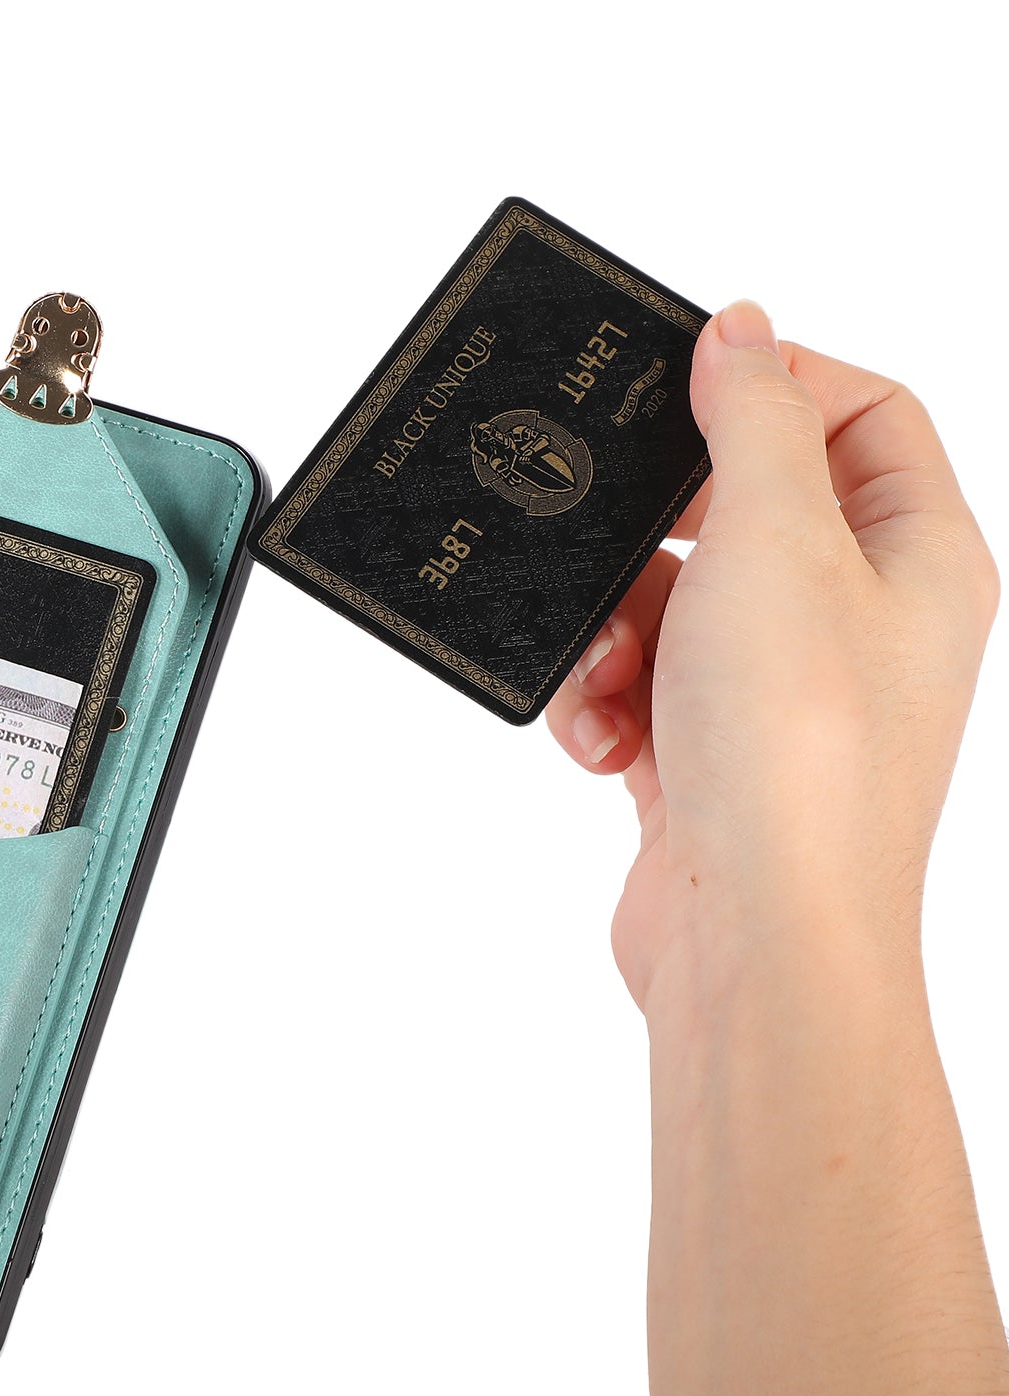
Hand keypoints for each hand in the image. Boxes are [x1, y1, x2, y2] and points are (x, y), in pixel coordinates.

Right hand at [546, 304, 1008, 1395]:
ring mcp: (783, 693)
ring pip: (675, 603)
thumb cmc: (797, 761)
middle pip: (750, 510)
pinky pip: (640, 685)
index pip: (868, 413)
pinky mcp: (709, 754)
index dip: (777, 386)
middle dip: (663, 535)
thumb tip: (742, 327)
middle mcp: (863, 621)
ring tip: (610, 677)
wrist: (756, 941)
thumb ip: (754, 421)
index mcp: (921, 556)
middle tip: (622, 544)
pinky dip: (606, 703)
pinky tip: (600, 743)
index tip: (684, 396)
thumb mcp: (774, 544)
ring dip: (617, 631)